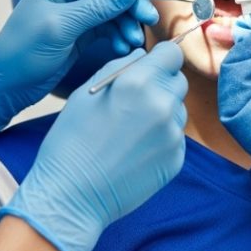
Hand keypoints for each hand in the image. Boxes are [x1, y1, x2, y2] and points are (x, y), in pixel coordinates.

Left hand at [0, 0, 159, 137]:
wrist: (7, 85)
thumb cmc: (22, 51)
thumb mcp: (60, 27)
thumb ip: (95, 9)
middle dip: (132, 3)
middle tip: (149, 18)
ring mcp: (78, 13)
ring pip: (114, 10)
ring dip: (128, 23)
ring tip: (135, 40)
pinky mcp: (83, 33)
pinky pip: (109, 28)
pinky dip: (119, 37)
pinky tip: (124, 48)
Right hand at [0, 42, 187, 250]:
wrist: (72, 196)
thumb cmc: (71, 142)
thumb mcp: (86, 93)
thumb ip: (119, 67)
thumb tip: (143, 57)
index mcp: (138, 83)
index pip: (172, 53)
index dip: (160, 59)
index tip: (151, 67)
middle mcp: (162, 106)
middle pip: (178, 81)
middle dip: (161, 84)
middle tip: (134, 102)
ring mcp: (172, 135)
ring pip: (178, 110)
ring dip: (162, 112)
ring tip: (130, 130)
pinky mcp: (176, 159)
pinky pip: (176, 137)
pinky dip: (161, 138)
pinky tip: (135, 150)